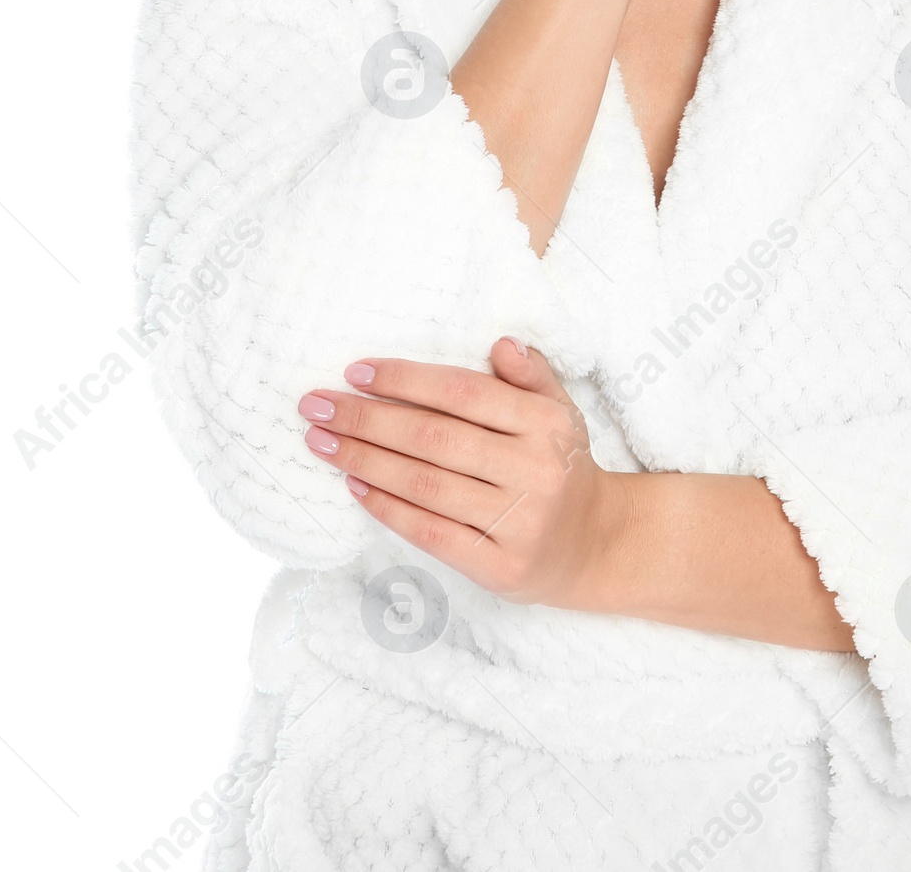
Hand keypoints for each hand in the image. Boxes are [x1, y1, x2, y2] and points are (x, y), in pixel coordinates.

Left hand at [297, 340, 623, 608]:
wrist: (593, 545)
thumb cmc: (560, 464)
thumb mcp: (559, 411)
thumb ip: (530, 374)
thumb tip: (500, 343)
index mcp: (545, 423)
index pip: (463, 394)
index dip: (406, 381)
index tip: (356, 372)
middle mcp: (533, 470)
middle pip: (434, 439)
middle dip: (367, 419)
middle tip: (316, 405)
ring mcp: (517, 522)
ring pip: (425, 485)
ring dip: (364, 461)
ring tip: (322, 442)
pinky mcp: (499, 566)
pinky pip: (431, 533)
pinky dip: (388, 509)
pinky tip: (355, 487)